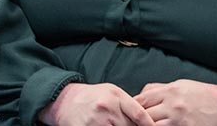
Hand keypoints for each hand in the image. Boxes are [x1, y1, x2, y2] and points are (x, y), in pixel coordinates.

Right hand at [38, 83, 154, 125]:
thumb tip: (146, 118)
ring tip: (119, 125)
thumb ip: (129, 104)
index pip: (139, 114)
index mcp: (116, 97)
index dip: (150, 124)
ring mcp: (95, 122)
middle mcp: (107, 109)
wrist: (67, 101)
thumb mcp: (113, 92)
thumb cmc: (94, 96)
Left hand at [135, 80, 216, 125]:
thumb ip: (162, 89)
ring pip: (150, 125)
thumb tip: (142, 94)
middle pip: (143, 113)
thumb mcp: (184, 85)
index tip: (130, 112)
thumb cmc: (205, 96)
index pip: (142, 98)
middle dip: (137, 118)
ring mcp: (177, 120)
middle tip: (132, 122)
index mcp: (172, 90)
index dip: (133, 106)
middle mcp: (172, 104)